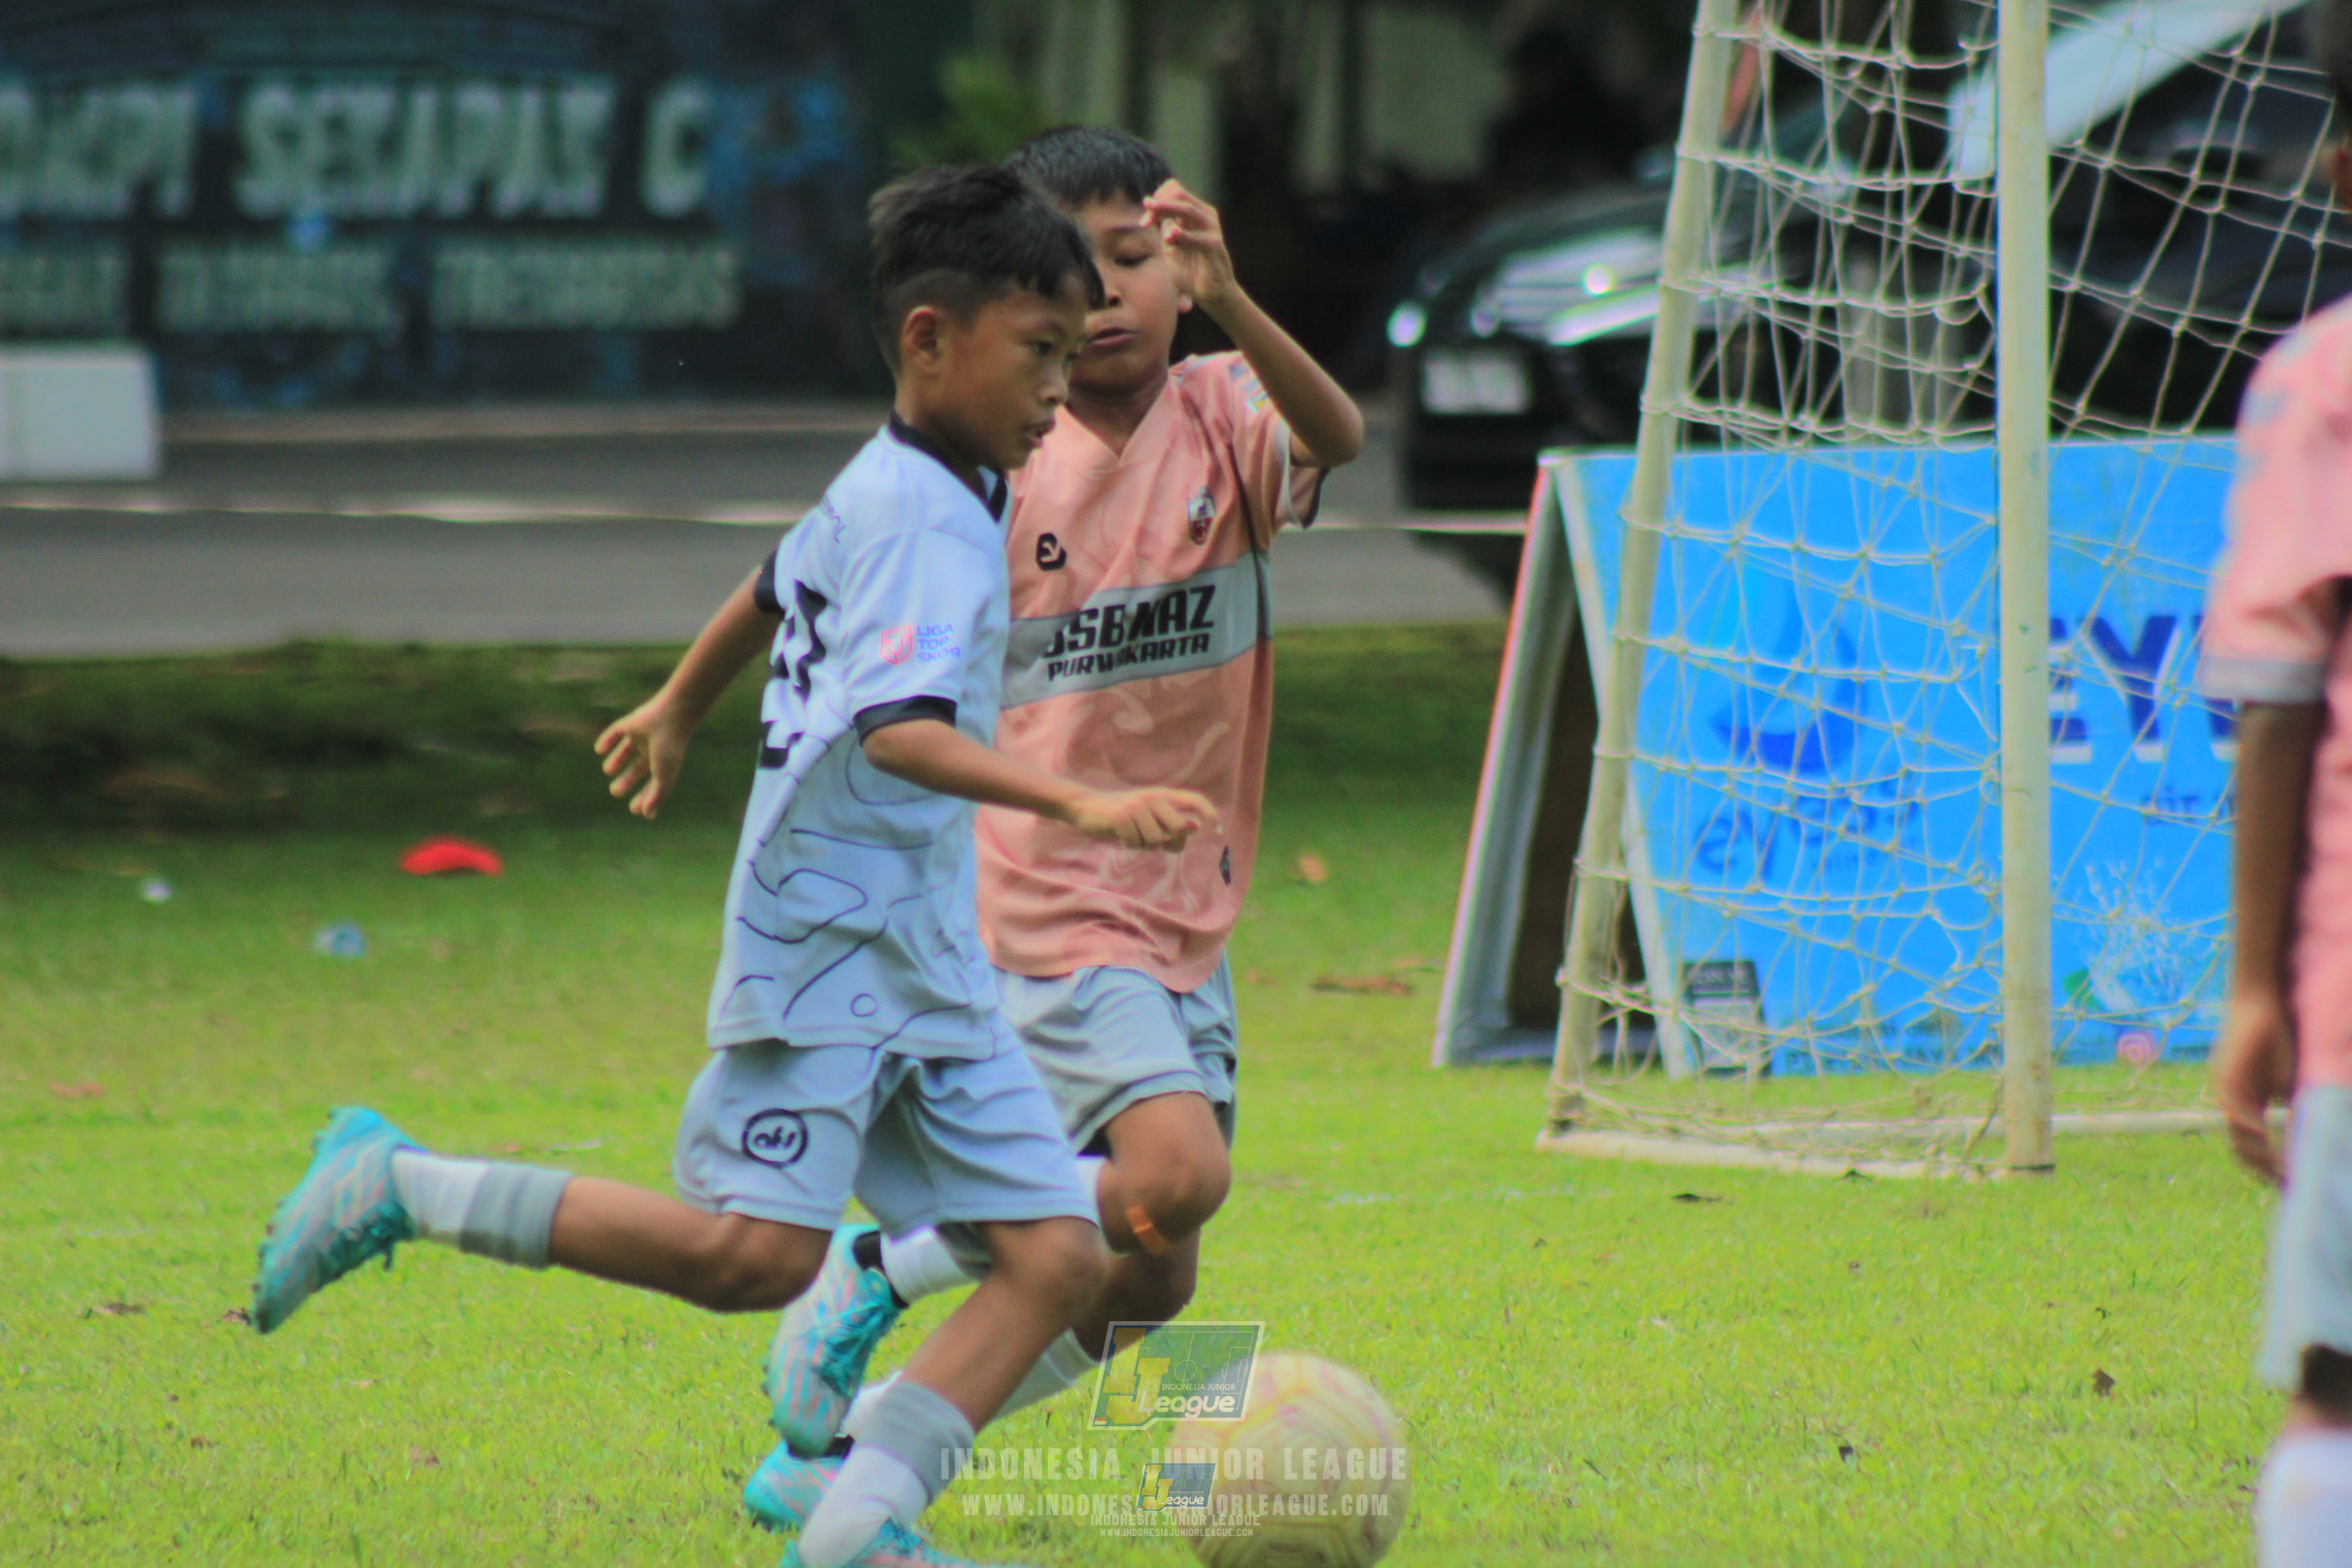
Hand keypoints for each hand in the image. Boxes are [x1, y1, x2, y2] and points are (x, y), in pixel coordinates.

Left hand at [595, 693, 694, 818]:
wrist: (671, 717)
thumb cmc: (669, 749)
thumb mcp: (663, 777)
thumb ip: (656, 797)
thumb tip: (647, 816)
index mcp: (664, 763)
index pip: (652, 783)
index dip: (644, 795)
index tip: (634, 809)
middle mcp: (653, 750)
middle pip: (638, 767)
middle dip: (627, 780)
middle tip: (615, 792)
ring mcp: (642, 736)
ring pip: (627, 749)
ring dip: (617, 759)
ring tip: (608, 770)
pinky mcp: (631, 723)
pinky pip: (617, 732)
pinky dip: (607, 740)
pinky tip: (599, 750)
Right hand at [1063, 787, 1218, 850]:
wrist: (1086, 806)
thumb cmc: (1121, 813)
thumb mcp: (1148, 812)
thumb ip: (1172, 819)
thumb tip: (1196, 826)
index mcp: (1162, 795)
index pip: (1195, 800)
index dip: (1210, 814)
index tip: (1218, 832)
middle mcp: (1152, 798)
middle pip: (1180, 828)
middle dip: (1175, 845)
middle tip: (1164, 847)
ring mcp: (1136, 807)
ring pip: (1157, 841)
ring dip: (1146, 846)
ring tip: (1134, 837)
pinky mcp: (1121, 818)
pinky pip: (1137, 844)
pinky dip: (1131, 846)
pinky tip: (1121, 836)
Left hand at [1143, 180, 1238, 314]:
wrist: (1212, 294)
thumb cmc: (1191, 270)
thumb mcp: (1170, 245)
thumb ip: (1162, 226)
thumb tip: (1150, 203)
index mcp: (1195, 212)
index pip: (1174, 190)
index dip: (1157, 199)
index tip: (1144, 221)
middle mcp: (1205, 215)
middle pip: (1178, 193)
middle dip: (1158, 205)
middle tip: (1145, 221)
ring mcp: (1211, 228)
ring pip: (1186, 208)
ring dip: (1165, 210)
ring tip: (1149, 220)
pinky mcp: (1214, 246)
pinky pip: (1196, 237)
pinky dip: (1181, 235)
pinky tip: (1169, 236)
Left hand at [2212, 991, 2296, 1185]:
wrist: (2261, 1001)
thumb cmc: (2277, 1038)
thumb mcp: (2289, 1080)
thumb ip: (2296, 1108)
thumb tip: (2315, 1135)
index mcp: (2244, 1106)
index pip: (2251, 1150)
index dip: (2270, 1170)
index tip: (2292, 1186)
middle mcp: (2230, 1102)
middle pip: (2242, 1151)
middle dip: (2267, 1172)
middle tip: (2290, 1187)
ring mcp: (2225, 1090)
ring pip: (2239, 1136)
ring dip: (2262, 1158)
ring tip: (2285, 1173)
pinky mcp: (2227, 1075)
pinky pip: (2238, 1110)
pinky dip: (2253, 1129)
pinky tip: (2269, 1140)